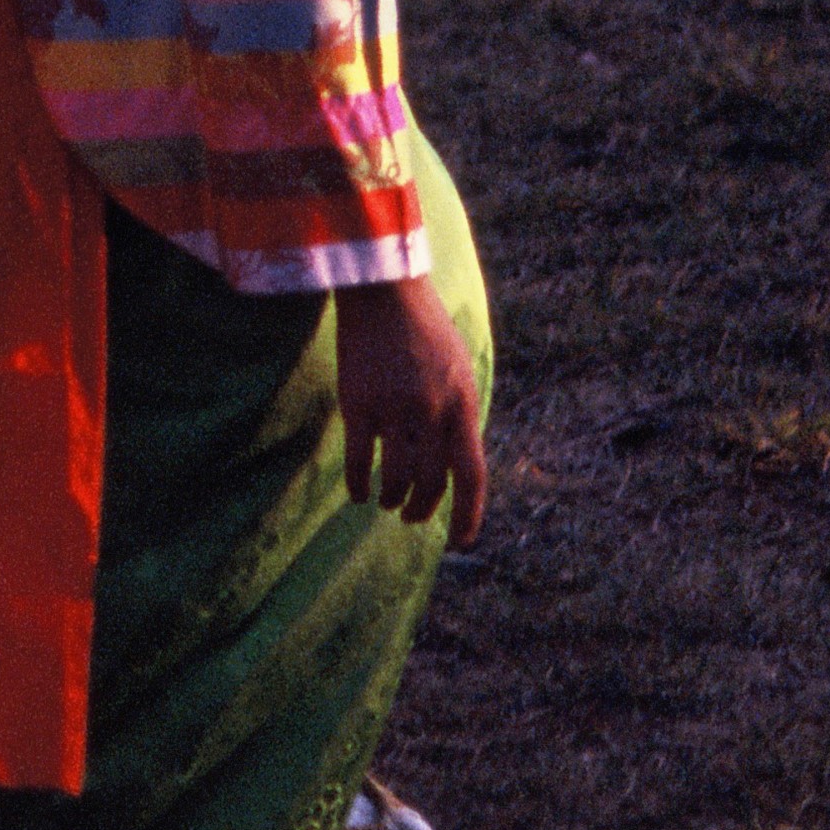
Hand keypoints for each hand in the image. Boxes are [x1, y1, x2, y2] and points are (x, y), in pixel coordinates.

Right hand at [333, 278, 486, 540]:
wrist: (384, 289)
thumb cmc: (424, 329)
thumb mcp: (459, 369)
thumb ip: (460, 414)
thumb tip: (458, 464)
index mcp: (463, 403)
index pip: (472, 474)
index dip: (469, 515)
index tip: (462, 540)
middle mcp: (432, 410)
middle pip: (431, 483)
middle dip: (423, 510)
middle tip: (413, 517)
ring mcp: (394, 407)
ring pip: (396, 478)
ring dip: (393, 500)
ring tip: (389, 502)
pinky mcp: (358, 402)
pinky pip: (360, 461)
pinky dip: (359, 485)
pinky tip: (358, 492)